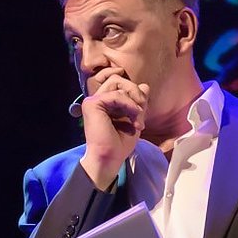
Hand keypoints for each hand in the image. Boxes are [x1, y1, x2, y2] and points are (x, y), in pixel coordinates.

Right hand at [78, 68, 149, 188]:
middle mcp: (97, 99)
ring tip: (138, 119)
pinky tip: (133, 118)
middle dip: (135, 92)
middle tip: (141, 112)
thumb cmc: (120, 143)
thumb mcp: (135, 118)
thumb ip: (138, 102)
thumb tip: (145, 85)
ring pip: (118, 83)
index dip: (135, 93)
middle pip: (119, 79)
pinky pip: (116, 94)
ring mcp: (93, 101)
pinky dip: (129, 105)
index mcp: (105, 103)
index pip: (121, 84)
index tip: (140, 113)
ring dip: (134, 101)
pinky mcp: (92, 104)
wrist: (109, 158)